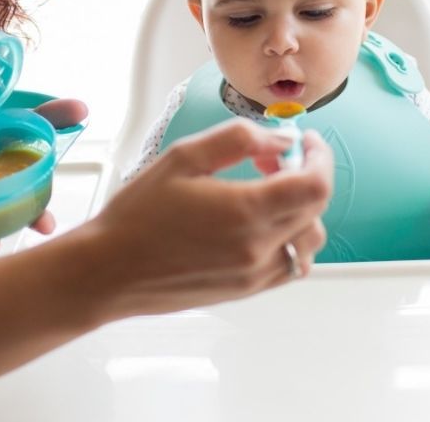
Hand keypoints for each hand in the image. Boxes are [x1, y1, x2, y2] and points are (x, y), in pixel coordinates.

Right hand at [79, 119, 332, 319]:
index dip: (320, 156)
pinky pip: (291, 263)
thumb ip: (239, 139)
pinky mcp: (247, 290)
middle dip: (305, 173)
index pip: (315, 185)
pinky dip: (291, 237)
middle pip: (317, 207)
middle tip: (272, 157)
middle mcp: (259, 248)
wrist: (109, 270)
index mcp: (246, 212)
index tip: (306, 141)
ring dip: (301, 207)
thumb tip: (282, 139)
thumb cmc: (139, 214)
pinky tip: (259, 219)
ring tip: (264, 189)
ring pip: (309, 238)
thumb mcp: (184, 157)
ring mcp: (255, 274)